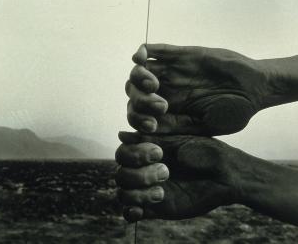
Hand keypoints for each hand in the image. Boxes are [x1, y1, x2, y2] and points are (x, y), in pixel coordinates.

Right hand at [115, 131, 246, 221]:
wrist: (226, 174)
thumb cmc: (205, 152)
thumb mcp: (178, 141)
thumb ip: (149, 139)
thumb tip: (120, 135)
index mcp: (148, 153)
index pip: (123, 154)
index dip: (134, 154)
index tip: (158, 152)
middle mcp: (145, 170)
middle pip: (120, 174)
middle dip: (139, 174)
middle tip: (165, 171)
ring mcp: (149, 190)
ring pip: (123, 193)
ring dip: (137, 192)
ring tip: (161, 191)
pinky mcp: (156, 208)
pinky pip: (131, 213)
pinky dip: (131, 211)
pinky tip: (142, 209)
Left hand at [127, 44, 269, 134]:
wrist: (254, 88)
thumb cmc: (231, 111)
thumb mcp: (205, 126)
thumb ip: (178, 126)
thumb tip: (148, 131)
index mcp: (169, 110)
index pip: (139, 113)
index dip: (137, 118)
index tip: (150, 125)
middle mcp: (166, 91)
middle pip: (134, 92)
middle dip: (138, 99)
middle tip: (159, 105)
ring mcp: (171, 72)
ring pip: (140, 71)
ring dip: (138, 77)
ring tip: (152, 84)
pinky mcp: (181, 55)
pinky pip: (155, 50)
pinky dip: (143, 52)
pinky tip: (140, 57)